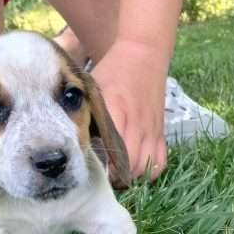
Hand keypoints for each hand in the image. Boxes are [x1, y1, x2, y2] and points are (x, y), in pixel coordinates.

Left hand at [91, 40, 166, 180]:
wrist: (144, 55)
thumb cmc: (112, 73)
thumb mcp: (93, 88)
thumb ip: (85, 115)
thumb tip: (71, 144)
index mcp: (117, 110)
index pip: (112, 150)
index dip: (104, 168)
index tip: (91, 173)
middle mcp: (137, 123)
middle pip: (129, 165)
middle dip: (115, 178)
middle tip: (102, 178)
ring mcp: (152, 129)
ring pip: (145, 167)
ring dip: (131, 177)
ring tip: (117, 176)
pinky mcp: (161, 132)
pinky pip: (160, 162)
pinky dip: (149, 172)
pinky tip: (136, 169)